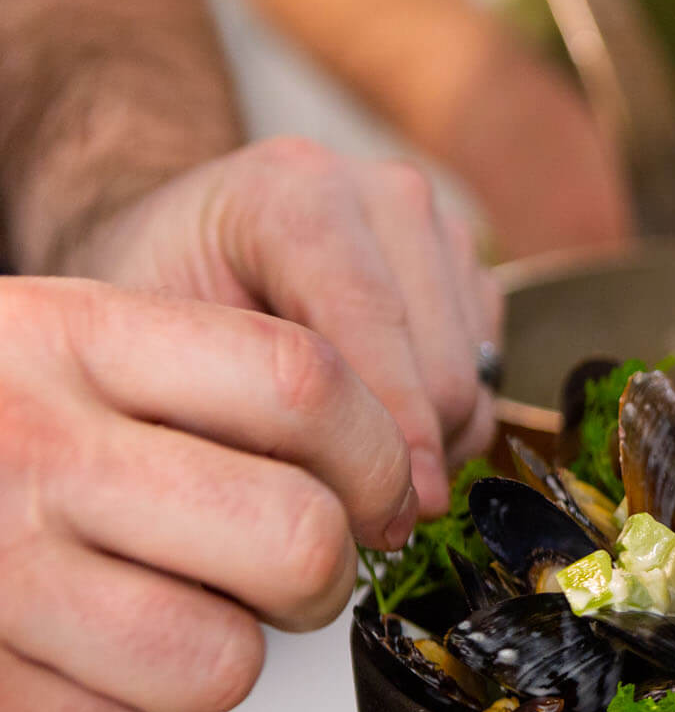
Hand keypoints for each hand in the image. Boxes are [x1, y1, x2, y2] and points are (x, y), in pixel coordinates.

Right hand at [0, 278, 417, 711]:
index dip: (377, 456)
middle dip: (314, 576)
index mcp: (67, 334)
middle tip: (278, 572)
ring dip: (212, 659)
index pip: (304, 384)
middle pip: (295, 541)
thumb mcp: (51, 342)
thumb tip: (383, 478)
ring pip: (221, 666)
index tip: (378, 493)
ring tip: (149, 615)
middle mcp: (26, 445)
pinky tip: (66, 670)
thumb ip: (197, 383)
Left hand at [56, 138, 499, 514]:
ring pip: (473, 382)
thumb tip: (320, 501)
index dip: (386, 434)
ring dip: (425, 447)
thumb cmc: (148, 317)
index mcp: (294, 191)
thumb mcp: (148, 361)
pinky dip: (444, 427)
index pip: (370, 319)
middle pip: (439, 365)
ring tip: (346, 465)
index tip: (386, 520)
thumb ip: (227, 413)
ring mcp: (435, 227)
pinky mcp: (468, 269)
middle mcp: (380, 194)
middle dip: (402, 456)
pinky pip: (488, 380)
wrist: (175, 264)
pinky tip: (376, 429)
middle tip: (344, 512)